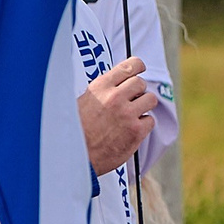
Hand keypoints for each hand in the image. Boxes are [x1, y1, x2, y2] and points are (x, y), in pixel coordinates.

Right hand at [79, 56, 156, 175]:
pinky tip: (130, 130)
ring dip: (143, 106)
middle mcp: (115, 97)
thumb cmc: (75, 131)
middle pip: (141, 83)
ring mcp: (127, 114)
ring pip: (150, 99)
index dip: (138, 66)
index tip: (140, 69)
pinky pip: (150, 120)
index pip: (129, 66)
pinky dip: (143, 125)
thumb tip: (119, 83)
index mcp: (100, 87)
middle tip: (130, 101)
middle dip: (138, 91)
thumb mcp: (82, 102)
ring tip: (132, 115)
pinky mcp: (136, 131)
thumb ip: (102, 91)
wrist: (73, 157)